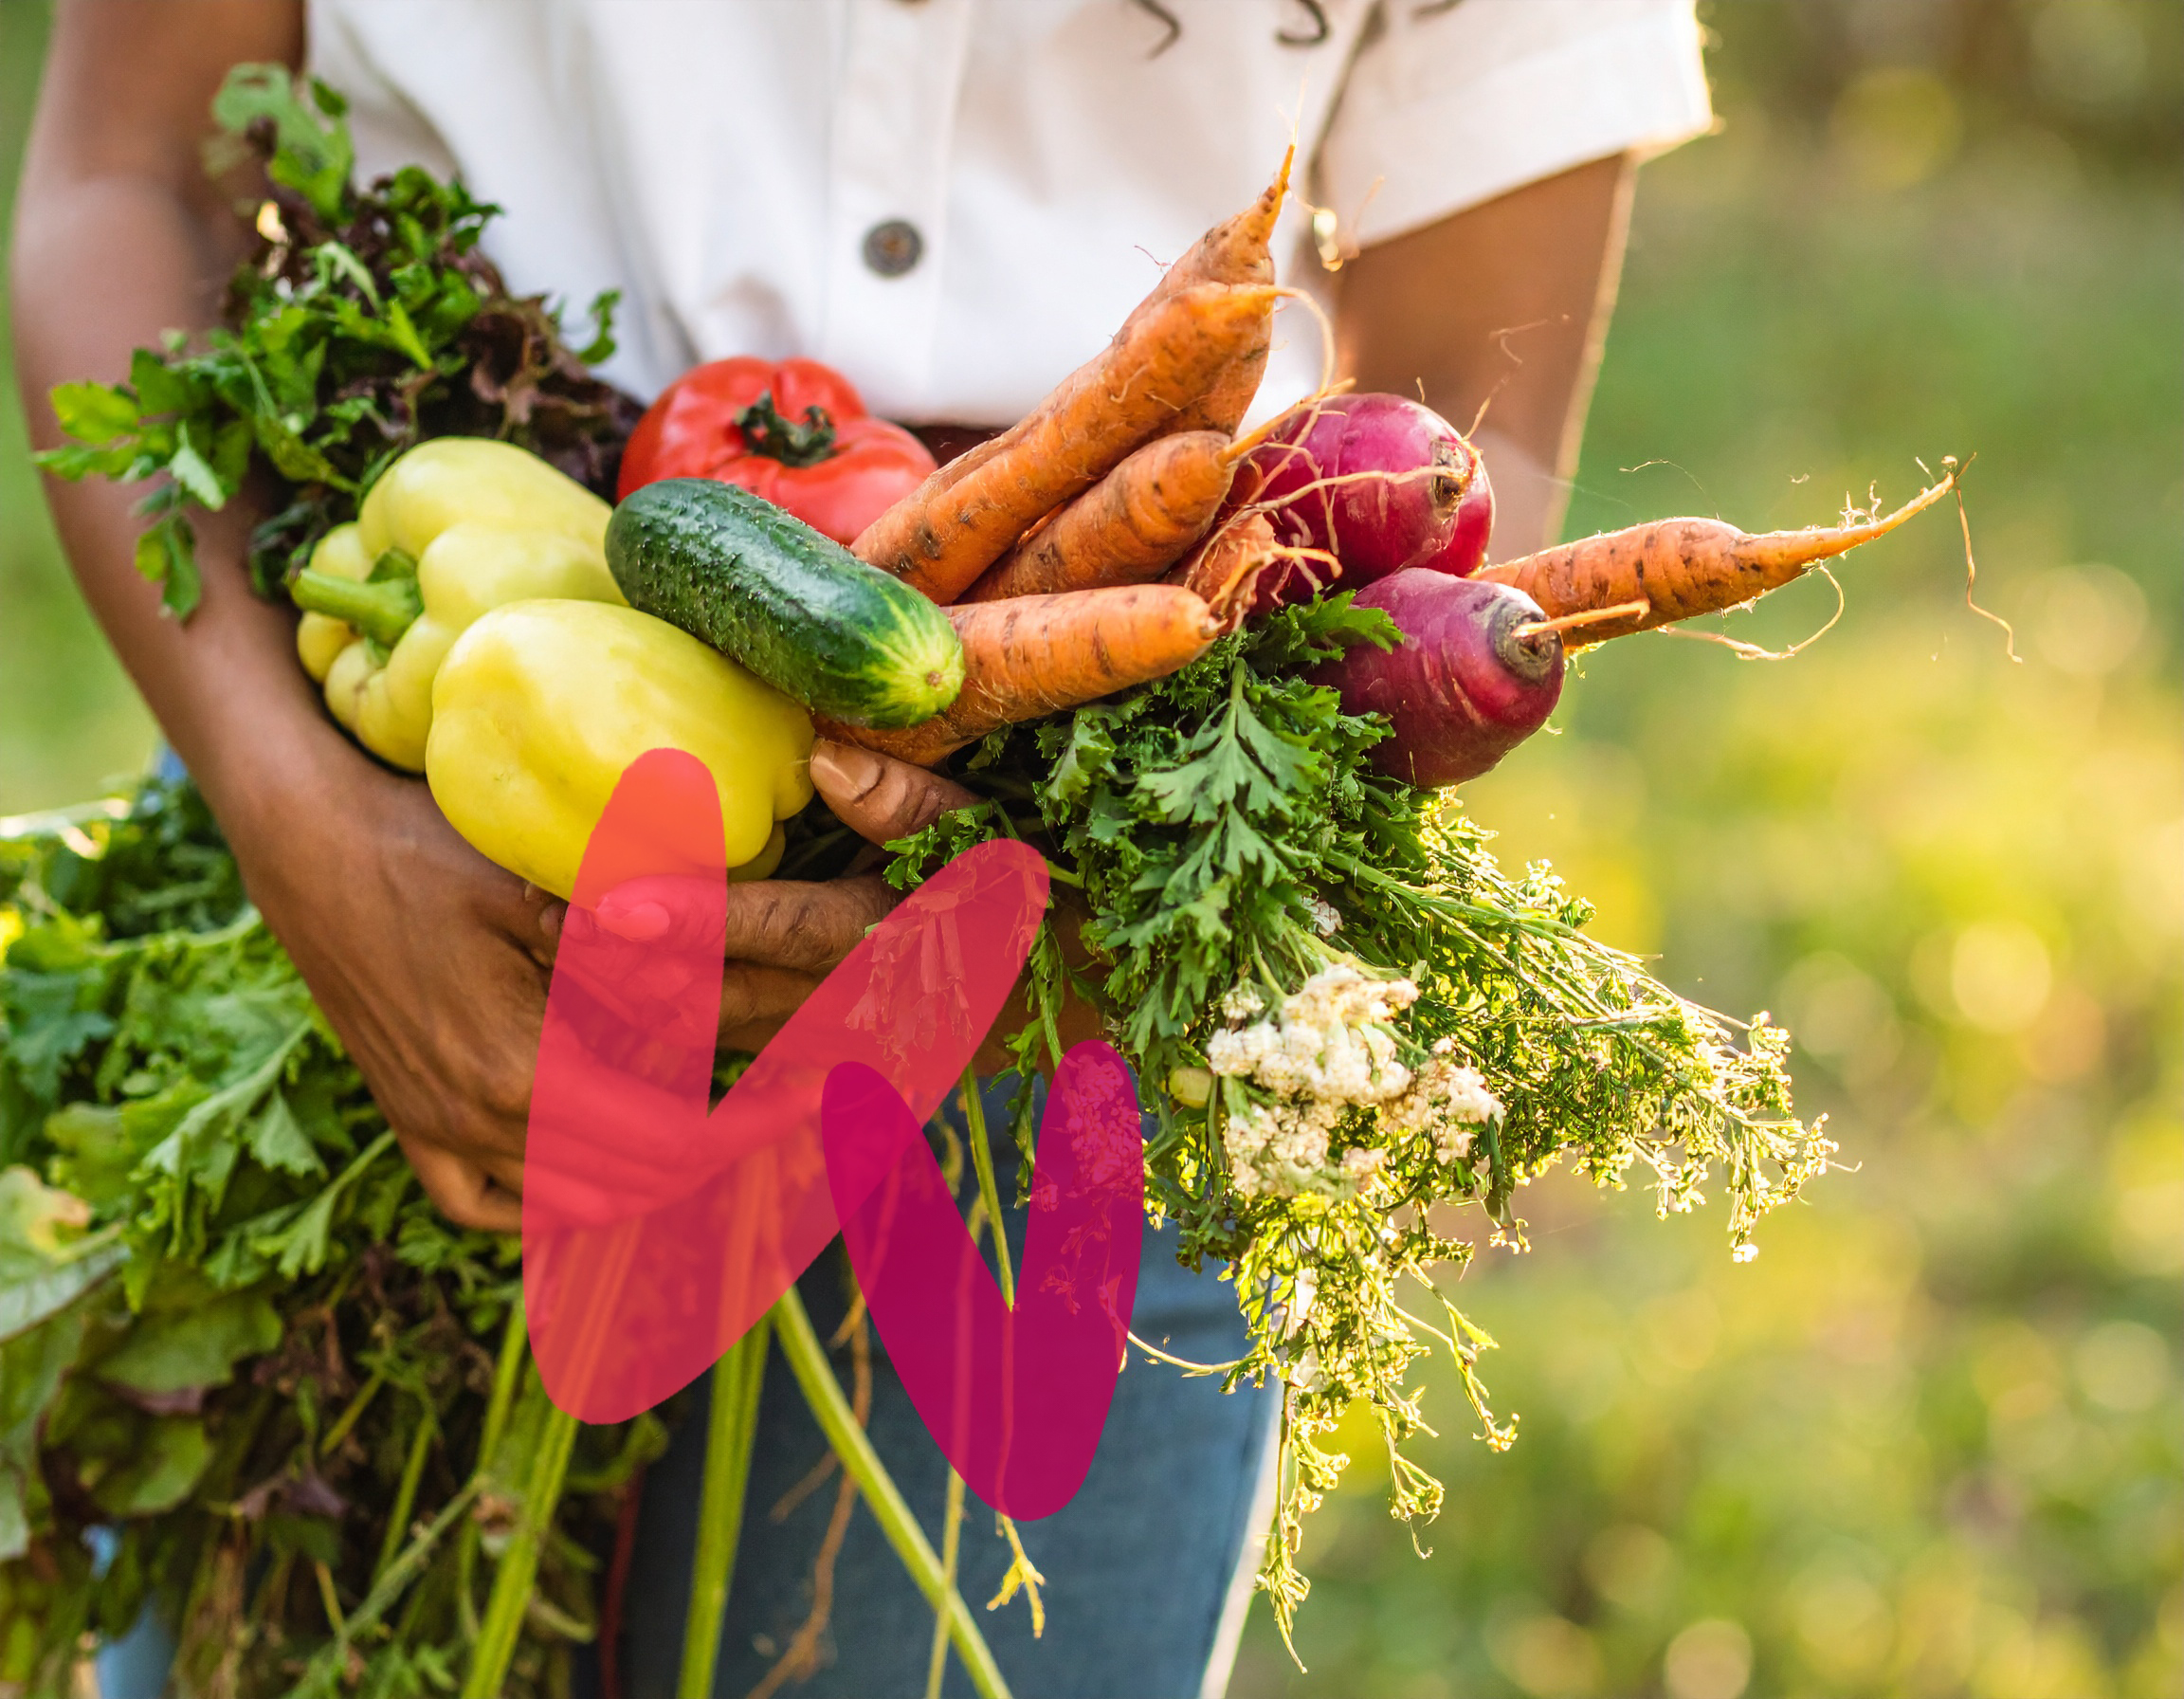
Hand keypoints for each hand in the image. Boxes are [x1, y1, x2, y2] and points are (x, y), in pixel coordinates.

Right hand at [245, 737, 977, 1231]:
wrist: (302, 839)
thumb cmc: (429, 842)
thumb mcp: (548, 880)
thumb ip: (643, 940)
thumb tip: (753, 961)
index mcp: (522, 1075)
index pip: (672, 1144)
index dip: (756, 1130)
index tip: (813, 1099)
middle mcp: (475, 1123)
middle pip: (632, 1183)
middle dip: (723, 1154)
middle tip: (785, 1111)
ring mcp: (432, 1129)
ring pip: (564, 1205)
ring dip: (648, 1181)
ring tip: (719, 1131)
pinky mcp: (406, 1118)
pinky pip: (484, 1203)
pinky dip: (548, 1202)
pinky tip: (597, 1172)